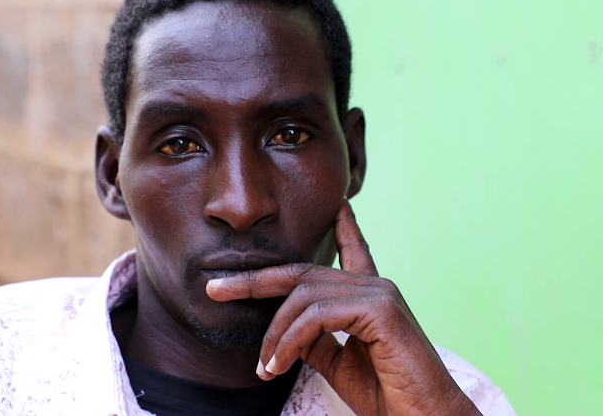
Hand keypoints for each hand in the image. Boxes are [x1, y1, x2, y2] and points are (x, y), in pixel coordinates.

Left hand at [206, 201, 480, 415]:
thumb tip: (285, 328)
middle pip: (301, 273)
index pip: (352, 251)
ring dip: (274, 333)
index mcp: (368, 297)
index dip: (342, 229)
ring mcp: (379, 293)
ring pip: (303, 297)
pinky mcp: (380, 309)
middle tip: (214, 288)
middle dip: (253, 280)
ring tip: (265, 366)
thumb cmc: (387, 395)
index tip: (338, 206)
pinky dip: (290, 340)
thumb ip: (314, 339)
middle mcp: (375, 286)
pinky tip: (279, 365)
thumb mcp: (339, 363)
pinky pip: (317, 316)